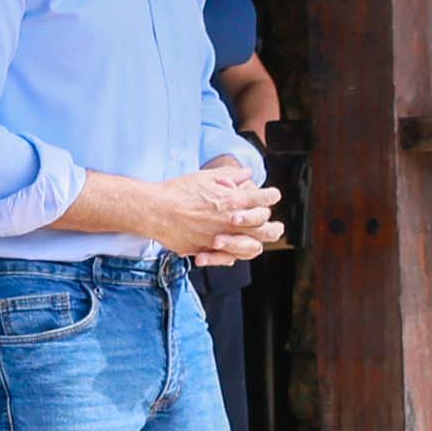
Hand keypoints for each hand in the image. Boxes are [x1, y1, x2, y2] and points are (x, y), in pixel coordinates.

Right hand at [152, 164, 284, 262]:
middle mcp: (229, 222)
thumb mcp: (205, 177)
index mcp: (231, 201)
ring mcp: (219, 238)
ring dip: (259, 242)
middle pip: (264, 228)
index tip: (273, 195)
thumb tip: (246, 172)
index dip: (271, 196)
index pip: (262, 199)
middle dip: (274, 226)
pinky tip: (238, 250)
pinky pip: (228, 258)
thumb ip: (229, 176)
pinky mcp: (207, 250)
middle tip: (277, 226)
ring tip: (260, 243)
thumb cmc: (177, 191)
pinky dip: (235, 254)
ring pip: (251, 247)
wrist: (153, 210)